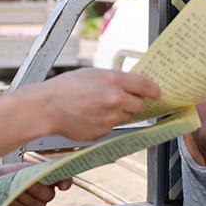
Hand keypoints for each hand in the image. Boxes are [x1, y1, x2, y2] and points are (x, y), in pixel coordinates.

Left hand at [0, 162, 71, 205]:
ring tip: (13, 190)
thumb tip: (42, 176)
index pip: (64, 179)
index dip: (66, 182)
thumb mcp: (22, 168)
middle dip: (36, 188)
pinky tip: (10, 200)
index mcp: (47, 178)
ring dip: (24, 196)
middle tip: (25, 182)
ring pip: (36, 205)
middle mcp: (44, 194)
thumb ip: (35, 172)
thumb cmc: (7, 173)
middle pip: (48, 195)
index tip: (62, 185)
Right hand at [32, 68, 161, 140]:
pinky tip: (91, 115)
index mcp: (114, 80)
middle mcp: (116, 99)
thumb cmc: (65, 87)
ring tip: (100, 106)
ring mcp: (110, 118)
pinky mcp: (103, 132)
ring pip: (126, 117)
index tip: (158, 93)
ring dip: (120, 113)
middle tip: (125, 100)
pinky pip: (113, 127)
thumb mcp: (92, 74)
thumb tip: (129, 86)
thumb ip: (113, 79)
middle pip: (140, 105)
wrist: (47, 107)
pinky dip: (107, 122)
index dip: (154, 90)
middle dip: (136, 103)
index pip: (146, 86)